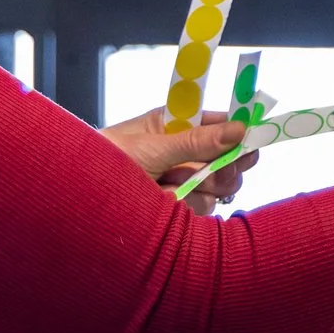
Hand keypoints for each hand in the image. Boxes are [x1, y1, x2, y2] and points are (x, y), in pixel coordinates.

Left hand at [98, 109, 259, 214]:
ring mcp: (181, 181)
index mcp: (175, 125)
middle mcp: (183, 152)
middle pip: (227, 158)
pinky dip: (187, 207)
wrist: (79, 198)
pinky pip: (202, 208)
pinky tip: (164, 202)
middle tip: (216, 171)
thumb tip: (239, 129)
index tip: (254, 138)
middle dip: (224, 167)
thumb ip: (197, 141)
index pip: (218, 124)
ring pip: (218, 186)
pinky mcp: (178, 208)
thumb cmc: (107, 159)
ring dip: (199, 188)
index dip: (238, 131)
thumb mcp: (153, 147)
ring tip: (169, 187)